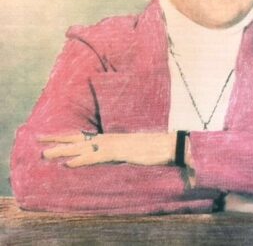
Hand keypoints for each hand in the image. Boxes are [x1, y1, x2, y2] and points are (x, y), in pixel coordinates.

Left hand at [39, 132, 176, 167]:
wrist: (167, 145)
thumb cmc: (152, 148)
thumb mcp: (131, 149)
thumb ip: (118, 151)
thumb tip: (109, 155)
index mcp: (110, 137)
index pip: (83, 135)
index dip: (66, 136)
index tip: (50, 137)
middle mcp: (108, 138)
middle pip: (78, 138)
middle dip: (57, 140)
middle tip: (38, 140)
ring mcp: (113, 144)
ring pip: (82, 147)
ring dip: (63, 151)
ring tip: (45, 154)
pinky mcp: (119, 153)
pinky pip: (96, 158)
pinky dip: (81, 160)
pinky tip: (68, 164)